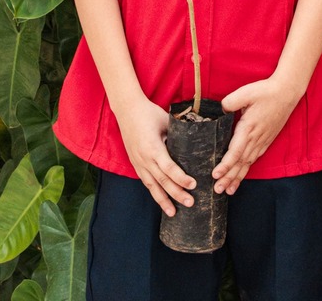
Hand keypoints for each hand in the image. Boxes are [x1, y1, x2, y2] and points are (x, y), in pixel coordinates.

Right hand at [115, 96, 195, 216]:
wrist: (127, 109)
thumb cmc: (149, 113)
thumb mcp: (166, 121)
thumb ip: (178, 134)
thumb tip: (194, 143)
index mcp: (152, 147)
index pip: (169, 167)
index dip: (181, 178)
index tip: (193, 185)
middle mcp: (144, 158)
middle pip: (162, 181)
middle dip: (176, 194)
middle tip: (190, 203)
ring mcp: (138, 162)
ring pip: (151, 185)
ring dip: (162, 200)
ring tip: (173, 213)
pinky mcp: (135, 163)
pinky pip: (146, 181)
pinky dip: (154, 192)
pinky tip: (161, 200)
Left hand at [212, 77, 300, 194]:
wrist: (287, 92)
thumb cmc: (265, 91)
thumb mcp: (245, 93)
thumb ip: (229, 102)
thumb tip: (221, 111)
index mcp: (248, 128)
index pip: (235, 152)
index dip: (225, 165)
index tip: (215, 175)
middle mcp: (256, 138)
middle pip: (240, 163)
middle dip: (228, 178)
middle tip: (217, 190)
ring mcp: (262, 141)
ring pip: (247, 164)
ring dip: (237, 178)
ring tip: (228, 190)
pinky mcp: (266, 140)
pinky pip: (254, 159)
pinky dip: (246, 170)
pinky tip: (241, 176)